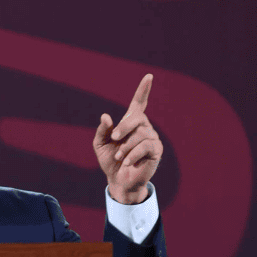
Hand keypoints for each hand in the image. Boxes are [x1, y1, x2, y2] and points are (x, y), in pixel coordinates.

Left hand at [93, 74, 162, 203]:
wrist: (118, 180)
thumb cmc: (110, 161)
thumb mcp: (100, 144)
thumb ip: (102, 131)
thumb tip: (106, 116)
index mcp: (131, 123)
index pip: (139, 103)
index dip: (143, 90)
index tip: (148, 76)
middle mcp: (144, 127)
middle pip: (137, 118)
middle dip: (123, 127)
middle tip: (114, 139)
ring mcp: (152, 138)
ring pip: (140, 134)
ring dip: (125, 146)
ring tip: (120, 156)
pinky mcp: (156, 150)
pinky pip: (145, 146)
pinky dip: (132, 154)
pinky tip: (127, 162)